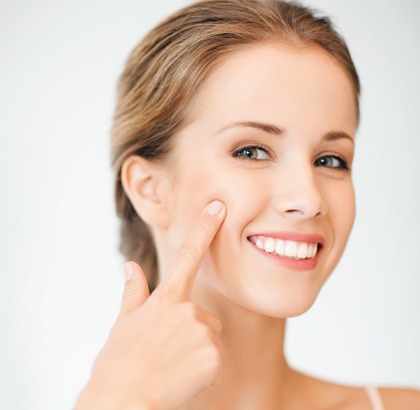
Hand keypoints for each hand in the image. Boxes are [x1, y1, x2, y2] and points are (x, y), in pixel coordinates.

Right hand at [74, 200, 225, 409]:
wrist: (121, 401)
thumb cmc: (119, 364)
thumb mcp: (122, 324)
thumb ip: (133, 293)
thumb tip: (130, 266)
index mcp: (165, 298)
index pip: (188, 255)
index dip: (205, 229)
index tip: (219, 207)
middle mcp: (187, 310)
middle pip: (205, 315)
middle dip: (193, 330)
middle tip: (168, 352)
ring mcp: (201, 332)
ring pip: (210, 337)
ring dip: (198, 351)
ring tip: (173, 366)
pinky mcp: (214, 356)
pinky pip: (215, 359)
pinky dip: (204, 370)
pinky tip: (183, 378)